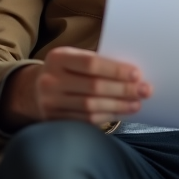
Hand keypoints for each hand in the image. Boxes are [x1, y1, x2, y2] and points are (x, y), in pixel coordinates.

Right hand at [0, 47, 151, 131]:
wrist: (33, 89)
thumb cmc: (66, 71)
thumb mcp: (74, 58)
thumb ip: (97, 62)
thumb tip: (133, 74)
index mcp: (58, 58)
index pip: (91, 64)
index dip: (116, 70)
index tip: (137, 74)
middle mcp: (50, 80)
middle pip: (93, 87)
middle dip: (123, 90)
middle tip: (145, 90)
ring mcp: (50, 102)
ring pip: (90, 107)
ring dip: (118, 106)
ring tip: (137, 103)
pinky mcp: (54, 120)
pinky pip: (85, 120)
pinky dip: (106, 116)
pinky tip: (120, 113)